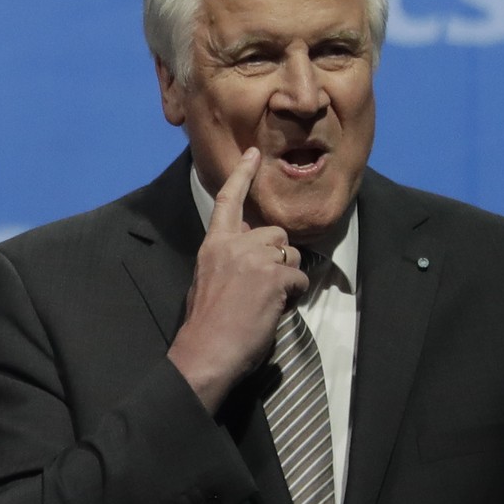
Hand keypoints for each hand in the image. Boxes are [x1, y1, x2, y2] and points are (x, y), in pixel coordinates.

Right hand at [167, 148, 309, 410]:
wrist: (207, 350)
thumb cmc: (205, 324)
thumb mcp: (206, 280)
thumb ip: (227, 259)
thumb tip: (248, 257)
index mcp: (213, 245)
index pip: (228, 200)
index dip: (242, 175)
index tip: (253, 153)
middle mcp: (234, 245)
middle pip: (274, 233)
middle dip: (277, 256)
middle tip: (265, 286)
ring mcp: (255, 259)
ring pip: (290, 256)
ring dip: (286, 278)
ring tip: (267, 301)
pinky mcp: (274, 279)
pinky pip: (298, 280)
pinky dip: (293, 297)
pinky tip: (274, 310)